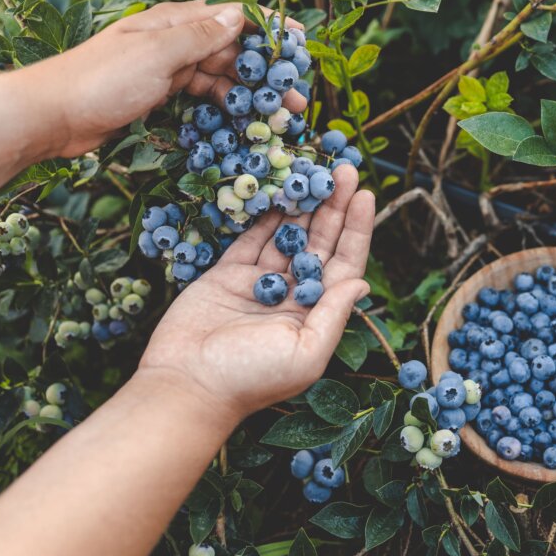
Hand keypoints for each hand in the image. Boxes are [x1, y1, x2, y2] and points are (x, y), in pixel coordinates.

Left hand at [28, 0, 308, 157]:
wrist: (54, 116)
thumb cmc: (102, 80)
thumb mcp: (156, 55)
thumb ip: (200, 36)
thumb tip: (241, 16)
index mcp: (173, 21)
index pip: (231, 16)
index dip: (268, 26)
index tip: (300, 41)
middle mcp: (173, 41)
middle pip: (231, 50)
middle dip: (266, 72)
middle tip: (296, 99)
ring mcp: (168, 68)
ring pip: (221, 76)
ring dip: (250, 94)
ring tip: (278, 116)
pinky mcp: (161, 94)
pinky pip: (203, 96)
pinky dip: (225, 107)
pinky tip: (243, 122)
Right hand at [139, 165, 373, 422]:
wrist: (188, 385)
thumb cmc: (251, 377)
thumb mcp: (307, 352)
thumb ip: (334, 314)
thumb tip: (362, 282)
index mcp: (316, 315)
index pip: (344, 264)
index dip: (357, 230)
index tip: (367, 195)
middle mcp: (293, 296)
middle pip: (320, 243)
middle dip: (335, 207)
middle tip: (346, 170)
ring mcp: (260, 284)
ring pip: (288, 235)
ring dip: (304, 205)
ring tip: (319, 171)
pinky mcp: (226, 275)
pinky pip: (252, 239)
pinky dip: (266, 215)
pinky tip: (282, 189)